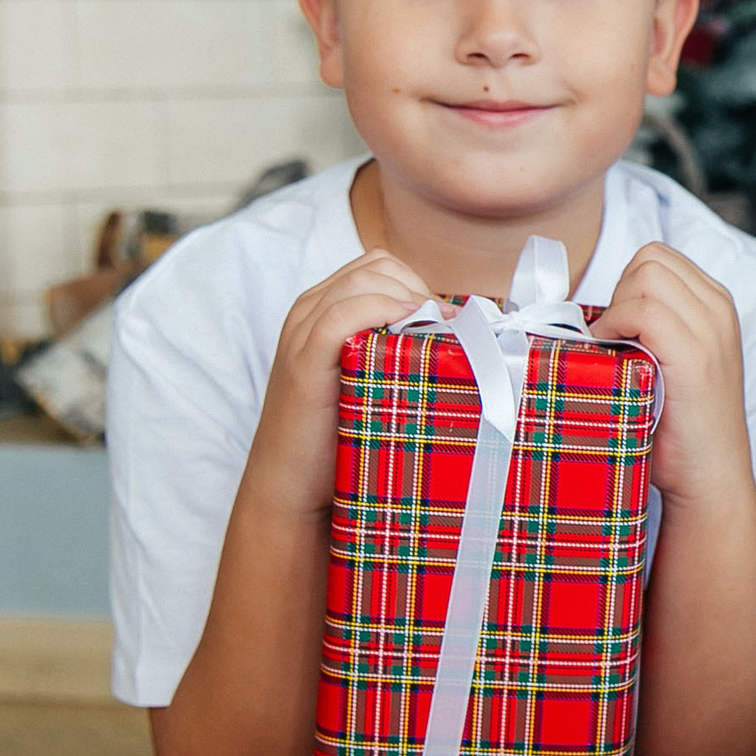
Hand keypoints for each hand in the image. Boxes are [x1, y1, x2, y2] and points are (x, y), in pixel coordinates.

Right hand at [244, 249, 433, 520]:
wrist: (292, 488)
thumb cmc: (340, 438)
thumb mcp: (372, 381)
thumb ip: (398, 354)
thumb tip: (464, 342)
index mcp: (323, 310)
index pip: (378, 267)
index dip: (419, 284)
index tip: (448, 321)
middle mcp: (308, 312)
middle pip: (375, 267)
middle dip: (419, 289)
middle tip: (447, 331)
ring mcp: (301, 334)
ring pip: (361, 281)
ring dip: (409, 298)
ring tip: (437, 334)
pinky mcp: (302, 362)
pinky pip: (339, 315)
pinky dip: (380, 311)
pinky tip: (408, 329)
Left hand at [588, 243, 749, 503]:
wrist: (710, 478)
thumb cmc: (678, 427)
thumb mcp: (673, 361)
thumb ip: (651, 326)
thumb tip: (586, 312)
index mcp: (716, 305)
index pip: (657, 257)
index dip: (626, 285)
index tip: (618, 328)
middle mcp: (719, 309)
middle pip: (649, 259)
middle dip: (620, 292)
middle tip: (615, 340)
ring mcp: (711, 329)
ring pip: (646, 276)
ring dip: (616, 309)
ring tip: (615, 350)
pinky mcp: (696, 355)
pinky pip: (645, 310)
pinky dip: (616, 326)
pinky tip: (614, 357)